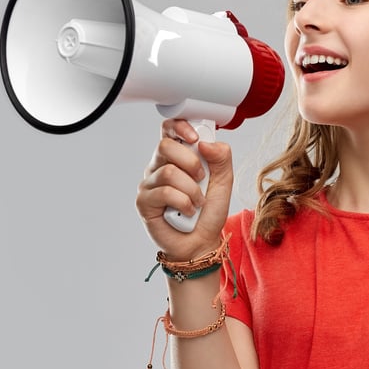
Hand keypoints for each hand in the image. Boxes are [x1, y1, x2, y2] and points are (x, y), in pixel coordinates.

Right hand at [136, 118, 233, 258]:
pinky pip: (165, 192)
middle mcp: (159, 166)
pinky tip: (188, 211)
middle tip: (202, 178)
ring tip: (197, 202)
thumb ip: (221, 157)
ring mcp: (149, 184)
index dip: (180, 127)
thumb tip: (205, 142)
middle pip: (165, 146)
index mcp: (176, 157)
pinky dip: (184, 203)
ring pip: (168, 172)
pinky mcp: (144, 201)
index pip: (169, 129)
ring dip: (192, 190)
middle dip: (191, 162)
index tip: (196, 138)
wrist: (202, 242)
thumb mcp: (224, 181)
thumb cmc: (209, 212)